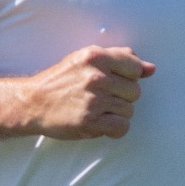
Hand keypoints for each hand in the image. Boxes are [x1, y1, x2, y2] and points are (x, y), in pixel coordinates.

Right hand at [21, 46, 154, 139]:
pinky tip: (100, 123)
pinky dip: (114, 129)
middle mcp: (95, 77)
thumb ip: (120, 59)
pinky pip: (122, 127)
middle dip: (122, 97)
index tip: (112, 81)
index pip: (135, 67)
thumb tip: (151, 69)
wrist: (33, 103)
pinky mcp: (90, 122)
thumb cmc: (61, 81)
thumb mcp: (86, 60)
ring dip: (116, 113)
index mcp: (95, 56)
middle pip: (135, 91)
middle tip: (100, 98)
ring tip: (97, 110)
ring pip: (129, 110)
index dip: (127, 77)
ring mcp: (93, 100)